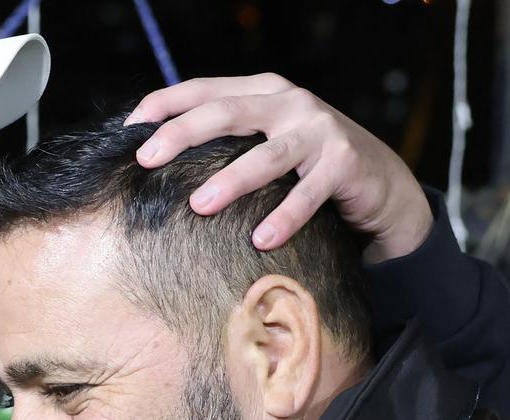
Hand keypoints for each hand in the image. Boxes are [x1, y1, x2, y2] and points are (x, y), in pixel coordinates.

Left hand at [125, 74, 433, 262]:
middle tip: (148, 159)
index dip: (165, 104)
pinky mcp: (346, 162)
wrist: (379, 183)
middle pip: (227, 112)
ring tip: (200, 205)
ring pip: (268, 154)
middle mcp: (289, 103)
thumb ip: (225, 143)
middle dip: (183, 133)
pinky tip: (261, 239)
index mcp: (262, 93)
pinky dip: (285, 216)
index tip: (129, 128)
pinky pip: (309, 193)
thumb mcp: (265, 144)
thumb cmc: (306, 168)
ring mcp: (319, 130)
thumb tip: (156, 162)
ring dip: (232, 180)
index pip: (204, 90)